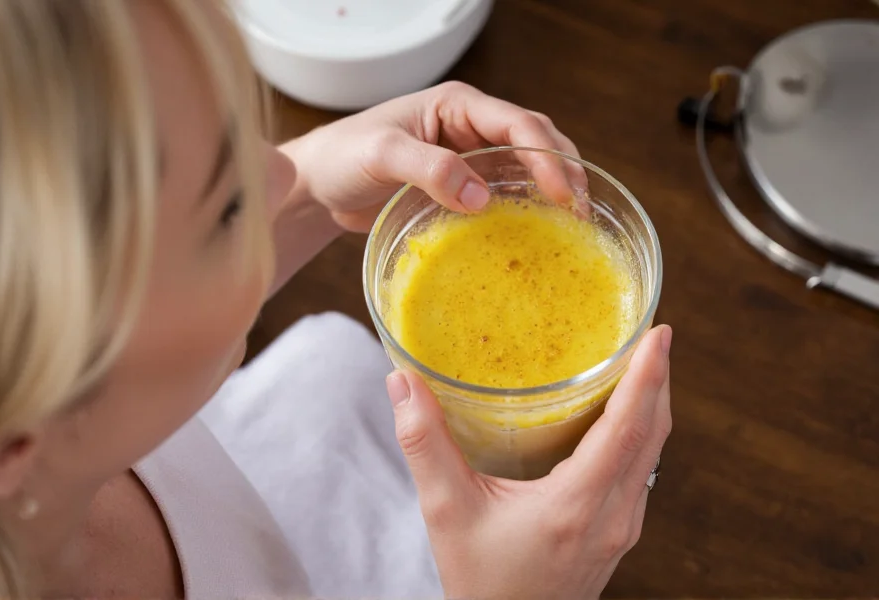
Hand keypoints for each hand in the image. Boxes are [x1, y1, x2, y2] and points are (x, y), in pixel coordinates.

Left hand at [286, 81, 587, 231]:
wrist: (320, 183)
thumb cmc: (344, 156)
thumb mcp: (383, 155)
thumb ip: (429, 169)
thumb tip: (479, 197)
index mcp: (457, 105)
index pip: (517, 124)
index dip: (547, 157)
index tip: (563, 194)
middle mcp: (470, 127)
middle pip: (535, 140)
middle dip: (563, 171)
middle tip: (582, 212)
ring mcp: (468, 157)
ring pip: (525, 167)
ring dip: (552, 190)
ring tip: (574, 223)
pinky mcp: (461, 186)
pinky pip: (503, 193)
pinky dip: (525, 209)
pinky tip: (538, 232)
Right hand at [384, 326, 672, 599]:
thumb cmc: (480, 582)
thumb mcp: (446, 511)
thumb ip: (424, 445)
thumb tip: (402, 383)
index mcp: (576, 506)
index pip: (628, 431)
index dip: (647, 378)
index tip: (659, 335)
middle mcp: (614, 516)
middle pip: (653, 434)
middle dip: (659, 379)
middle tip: (655, 333)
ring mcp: (623, 527)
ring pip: (654, 453)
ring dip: (655, 404)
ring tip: (646, 362)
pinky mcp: (620, 532)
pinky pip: (645, 470)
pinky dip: (643, 431)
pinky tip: (626, 414)